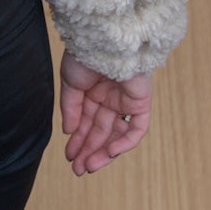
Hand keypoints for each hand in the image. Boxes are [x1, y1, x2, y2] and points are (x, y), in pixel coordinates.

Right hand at [59, 50, 152, 174]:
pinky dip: (125, 143)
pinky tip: (109, 152)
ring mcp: (126, 101)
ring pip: (117, 134)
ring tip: (88, 166)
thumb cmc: (84, 55)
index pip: (88, 122)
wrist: (102, 41)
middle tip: (77, 168)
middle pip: (101, 131)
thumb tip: (69, 131)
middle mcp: (111, 97)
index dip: (79, 140)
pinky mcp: (141, 102)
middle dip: (89, 150)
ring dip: (103, 152)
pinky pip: (137, 129)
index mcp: (94, 91)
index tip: (69, 156)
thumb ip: (71, 109)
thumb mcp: (70, 84)